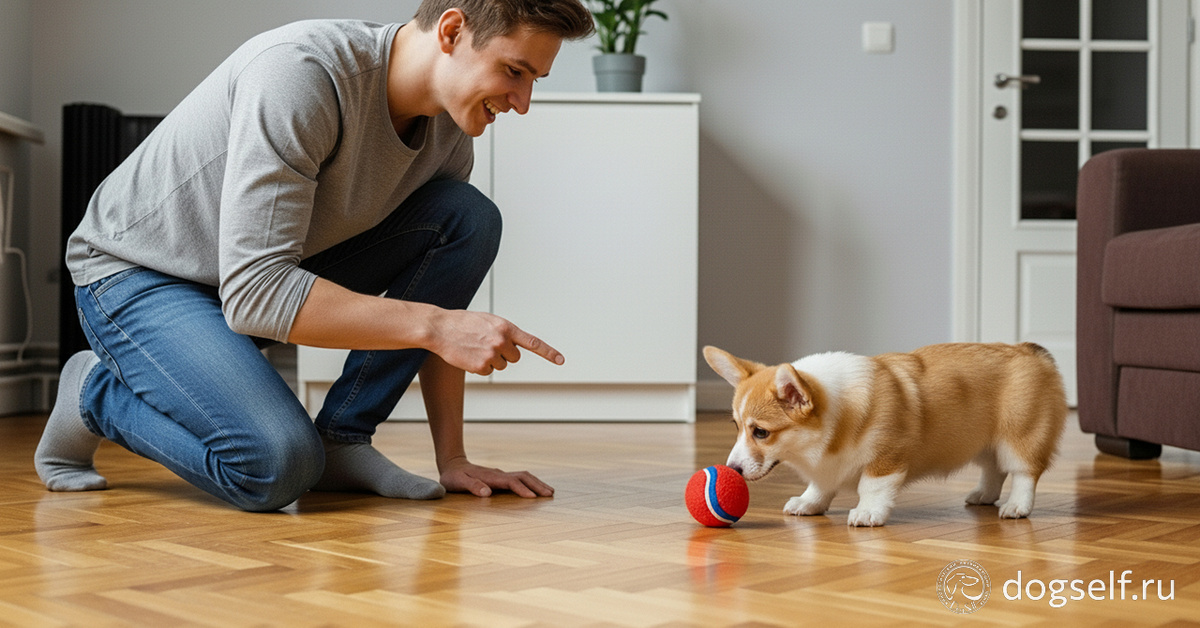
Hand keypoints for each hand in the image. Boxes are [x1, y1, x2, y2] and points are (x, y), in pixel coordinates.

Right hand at [431, 310, 563, 375]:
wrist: (440, 328)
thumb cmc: (462, 322)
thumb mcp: (488, 321)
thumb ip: (503, 331)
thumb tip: (512, 344)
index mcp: (506, 327)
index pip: (532, 342)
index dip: (548, 352)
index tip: (561, 360)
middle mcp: (502, 341)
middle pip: (514, 357)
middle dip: (504, 353)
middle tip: (486, 344)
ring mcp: (492, 354)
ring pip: (501, 365)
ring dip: (490, 360)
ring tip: (474, 347)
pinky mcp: (481, 366)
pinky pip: (488, 372)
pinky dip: (479, 367)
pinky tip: (469, 356)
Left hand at [439, 457, 554, 497]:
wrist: (453, 465)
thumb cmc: (454, 477)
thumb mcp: (457, 482)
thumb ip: (472, 486)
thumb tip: (487, 493)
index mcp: (491, 477)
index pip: (511, 482)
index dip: (522, 490)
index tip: (533, 498)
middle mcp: (499, 474)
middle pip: (523, 476)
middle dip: (537, 485)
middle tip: (550, 494)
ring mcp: (501, 475)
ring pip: (524, 476)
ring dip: (537, 483)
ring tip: (550, 492)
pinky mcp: (502, 477)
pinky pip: (520, 479)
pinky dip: (532, 483)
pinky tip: (537, 489)